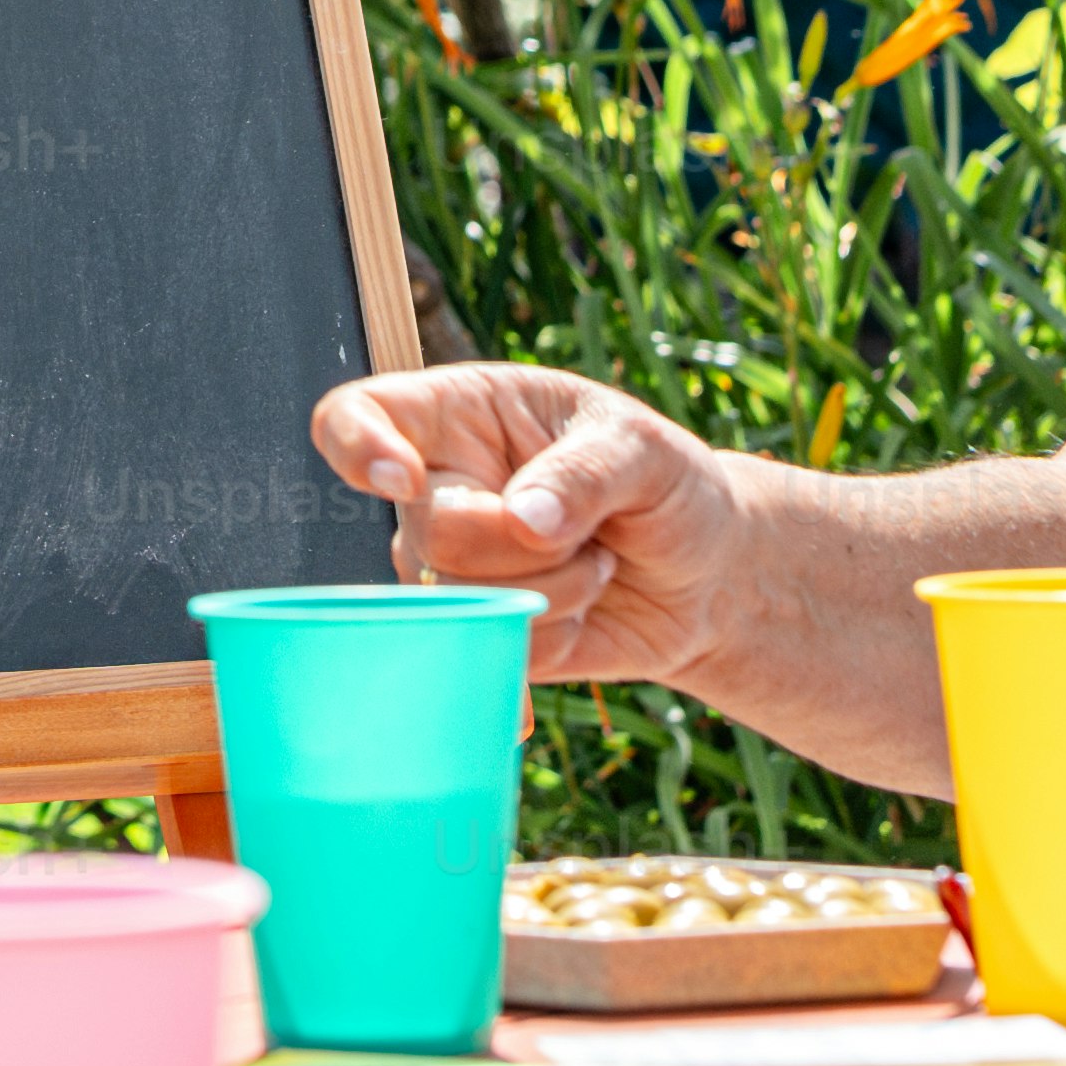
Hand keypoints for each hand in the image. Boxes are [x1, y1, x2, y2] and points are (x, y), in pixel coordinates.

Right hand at [312, 363, 743, 690]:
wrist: (706, 578)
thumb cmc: (668, 487)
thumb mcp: (647, 452)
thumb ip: (586, 472)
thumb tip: (523, 520)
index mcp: (460, 414)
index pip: (359, 415)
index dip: (358, 444)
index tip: (405, 478)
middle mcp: (439, 489)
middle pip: (428, 533)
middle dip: (523, 549)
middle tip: (594, 537)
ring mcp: (451, 568)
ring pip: (457, 602)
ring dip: (551, 594)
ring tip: (600, 567)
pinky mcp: (476, 631)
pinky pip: (487, 650)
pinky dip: (550, 640)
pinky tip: (583, 620)